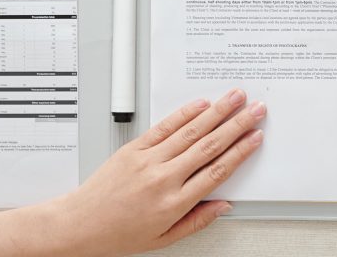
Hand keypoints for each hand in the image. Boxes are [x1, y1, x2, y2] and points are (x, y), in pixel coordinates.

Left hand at [50, 90, 264, 254]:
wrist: (80, 224)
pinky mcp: (134, 148)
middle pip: (210, 145)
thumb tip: (223, 206)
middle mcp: (164, 178)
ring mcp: (149, 160)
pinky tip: (201, 104)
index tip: (255, 138)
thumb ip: (197, 221)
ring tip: (236, 97)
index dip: (240, 151)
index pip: (216, 171)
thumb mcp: (163, 239)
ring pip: (191, 130)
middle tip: (256, 110)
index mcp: (174, 203)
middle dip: (237, 125)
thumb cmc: (118, 234)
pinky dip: (185, 113)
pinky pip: (165, 126)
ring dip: (218, 111)